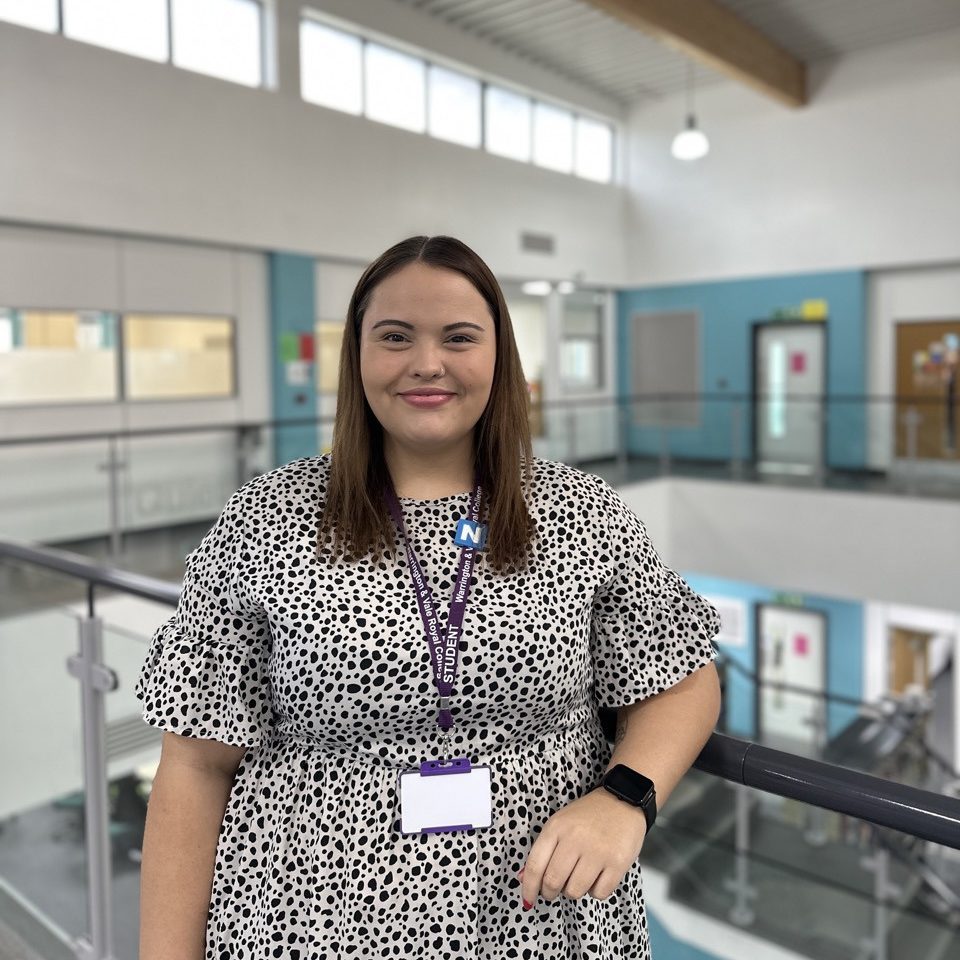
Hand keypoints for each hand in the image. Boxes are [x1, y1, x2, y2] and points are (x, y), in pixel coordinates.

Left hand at [519, 787, 647, 908]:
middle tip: (555, 889)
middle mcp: (575, 839)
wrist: (622, 800)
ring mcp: (597, 851)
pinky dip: (596, 891)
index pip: (535, 865)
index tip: (528, 900)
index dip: (529, 888)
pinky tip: (598, 875)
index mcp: (556, 827)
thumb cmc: (588, 815)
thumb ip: (543, 850)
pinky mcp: (618, 863)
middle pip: (553, 882)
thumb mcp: (560, 823)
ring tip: (580, 876)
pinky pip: (599, 894)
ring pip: (575, 891)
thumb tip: (525, 878)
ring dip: (574, 891)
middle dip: (550, 892)